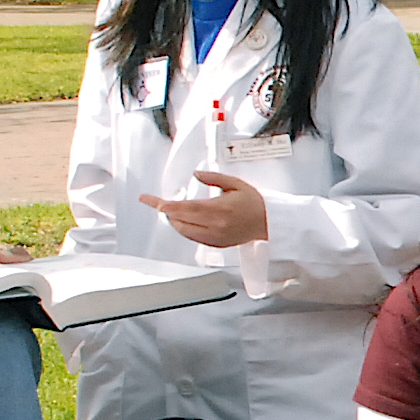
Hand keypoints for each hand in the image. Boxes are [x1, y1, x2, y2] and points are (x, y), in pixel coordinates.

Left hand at [140, 166, 268, 246]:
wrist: (268, 223)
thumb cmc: (254, 203)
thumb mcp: (235, 184)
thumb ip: (213, 178)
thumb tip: (196, 174)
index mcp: (219, 209)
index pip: (184, 208)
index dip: (165, 205)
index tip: (151, 201)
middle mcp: (215, 226)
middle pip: (180, 220)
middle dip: (166, 211)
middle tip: (155, 202)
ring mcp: (215, 237)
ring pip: (183, 230)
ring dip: (173, 220)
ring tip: (169, 210)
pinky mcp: (216, 244)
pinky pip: (192, 237)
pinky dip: (183, 228)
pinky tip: (182, 220)